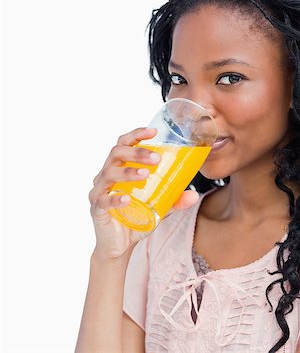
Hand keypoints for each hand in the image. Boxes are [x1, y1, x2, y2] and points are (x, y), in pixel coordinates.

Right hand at [88, 127, 199, 259]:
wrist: (119, 246)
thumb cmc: (135, 219)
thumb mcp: (157, 208)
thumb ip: (173, 200)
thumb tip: (193, 194)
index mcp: (119, 168)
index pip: (123, 144)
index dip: (136, 135)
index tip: (153, 131)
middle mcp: (106, 175)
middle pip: (116, 154)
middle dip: (136, 152)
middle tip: (155, 158)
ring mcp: (99, 190)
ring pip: (109, 173)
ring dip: (128, 172)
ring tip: (145, 175)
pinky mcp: (96, 207)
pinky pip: (103, 199)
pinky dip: (115, 198)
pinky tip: (126, 199)